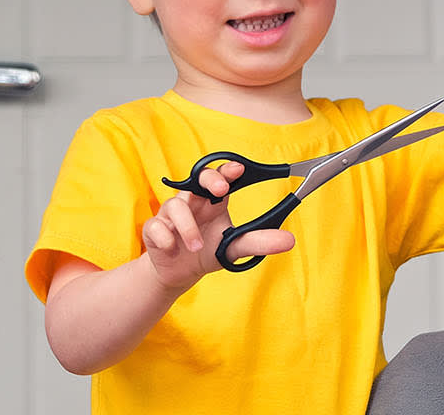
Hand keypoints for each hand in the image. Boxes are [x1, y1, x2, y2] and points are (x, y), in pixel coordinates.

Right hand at [141, 161, 294, 289]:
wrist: (178, 274)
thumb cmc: (207, 252)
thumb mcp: (234, 248)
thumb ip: (258, 242)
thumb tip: (289, 240)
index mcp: (212, 202)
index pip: (220, 177)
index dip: (227, 170)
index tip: (238, 169)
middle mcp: (192, 202)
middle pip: (196, 179)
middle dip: (208, 180)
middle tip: (220, 190)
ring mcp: (170, 215)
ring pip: (175, 205)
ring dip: (187, 226)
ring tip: (198, 246)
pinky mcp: (154, 230)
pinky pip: (155, 226)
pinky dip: (165, 236)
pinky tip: (173, 247)